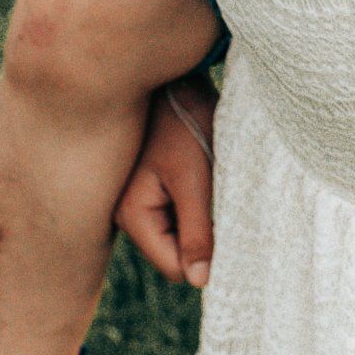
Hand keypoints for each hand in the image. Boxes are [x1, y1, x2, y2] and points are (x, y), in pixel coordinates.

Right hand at [113, 77, 215, 285]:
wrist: (174, 73)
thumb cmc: (183, 120)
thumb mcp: (195, 178)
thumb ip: (197, 231)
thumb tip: (201, 281)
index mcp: (130, 214)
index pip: (172, 267)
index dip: (204, 258)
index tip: (230, 232)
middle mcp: (124, 212)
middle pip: (173, 252)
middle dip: (200, 234)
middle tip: (220, 201)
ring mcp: (134, 198)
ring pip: (177, 231)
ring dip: (199, 214)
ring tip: (210, 179)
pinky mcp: (146, 184)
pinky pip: (175, 210)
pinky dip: (194, 199)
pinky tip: (202, 171)